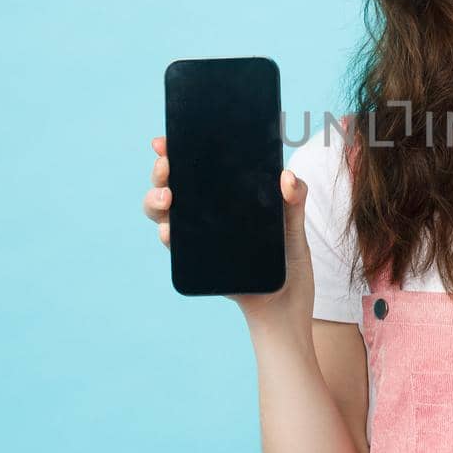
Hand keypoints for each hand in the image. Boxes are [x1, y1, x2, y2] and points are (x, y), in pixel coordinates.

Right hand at [144, 136, 315, 324]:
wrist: (286, 310)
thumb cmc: (289, 266)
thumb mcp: (296, 228)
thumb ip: (295, 201)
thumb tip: (286, 177)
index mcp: (229, 199)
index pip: (198, 170)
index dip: (177, 152)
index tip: (165, 141)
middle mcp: (209, 216)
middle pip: (174, 187)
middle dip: (162, 172)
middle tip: (165, 166)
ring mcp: (201, 239)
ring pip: (166, 215)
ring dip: (156, 201)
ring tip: (166, 198)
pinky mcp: (200, 264)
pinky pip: (178, 248)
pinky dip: (169, 237)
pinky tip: (170, 231)